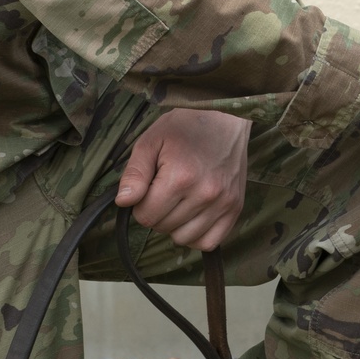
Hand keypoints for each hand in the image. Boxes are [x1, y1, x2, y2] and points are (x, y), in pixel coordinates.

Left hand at [115, 109, 251, 251]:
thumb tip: (124, 202)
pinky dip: (197, 235)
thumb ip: (135, 174)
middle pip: (163, 228)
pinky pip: (209, 242)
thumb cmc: (184, 127)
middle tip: (165, 189)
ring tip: (180, 200)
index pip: (145, 216)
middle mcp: (205, 193)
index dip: (140, 203)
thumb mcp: (151, 142)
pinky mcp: (236, 207)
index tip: (150, 186)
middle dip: (157, 212)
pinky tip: (194, 216)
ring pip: (184, 238)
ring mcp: (223, 202)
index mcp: (180, 177)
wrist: (225, 117)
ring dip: (175, 225)